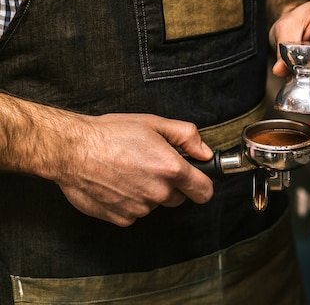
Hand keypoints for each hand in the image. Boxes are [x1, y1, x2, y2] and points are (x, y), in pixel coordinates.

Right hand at [50, 112, 213, 226]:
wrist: (72, 150)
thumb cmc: (111, 134)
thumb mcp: (154, 123)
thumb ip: (187, 136)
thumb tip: (204, 152)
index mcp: (171, 169)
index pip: (204, 191)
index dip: (202, 185)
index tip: (197, 181)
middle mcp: (158, 192)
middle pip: (178, 198)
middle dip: (170, 185)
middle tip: (150, 166)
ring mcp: (139, 208)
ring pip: (154, 204)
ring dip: (147, 193)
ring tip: (127, 171)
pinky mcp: (120, 218)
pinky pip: (133, 213)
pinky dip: (128, 202)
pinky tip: (116, 184)